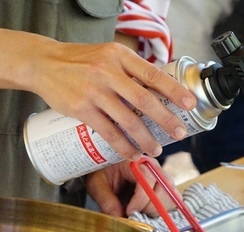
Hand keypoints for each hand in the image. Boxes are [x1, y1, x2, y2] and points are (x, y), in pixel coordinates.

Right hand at [2, 29, 196, 159]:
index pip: (153, 74)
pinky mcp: (81, 109)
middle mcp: (107, 72)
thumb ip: (132, 71)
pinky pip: (108, 132)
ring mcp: (94, 91)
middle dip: (166, 119)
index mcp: (120, 56)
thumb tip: (163, 90)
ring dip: (146, 138)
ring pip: (128, 120)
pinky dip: (124, 146)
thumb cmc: (82, 61)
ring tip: (157, 149)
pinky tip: (134, 153)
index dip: (174, 90)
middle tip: (180, 133)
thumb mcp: (109, 56)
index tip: (190, 103)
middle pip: (144, 100)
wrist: (43, 63)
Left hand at [85, 157, 179, 217]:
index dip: (141, 199)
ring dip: (158, 210)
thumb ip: (106, 200)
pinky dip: (164, 211)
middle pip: (165, 188)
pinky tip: (148, 213)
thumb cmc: (102, 173)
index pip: (148, 179)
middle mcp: (154, 168)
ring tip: (141, 213)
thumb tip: (118, 217)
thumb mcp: (97, 185)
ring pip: (172, 196)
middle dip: (150, 207)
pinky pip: (173, 201)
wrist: (106, 170)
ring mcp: (162, 178)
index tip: (130, 212)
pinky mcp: (166, 188)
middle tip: (135, 215)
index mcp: (136, 161)